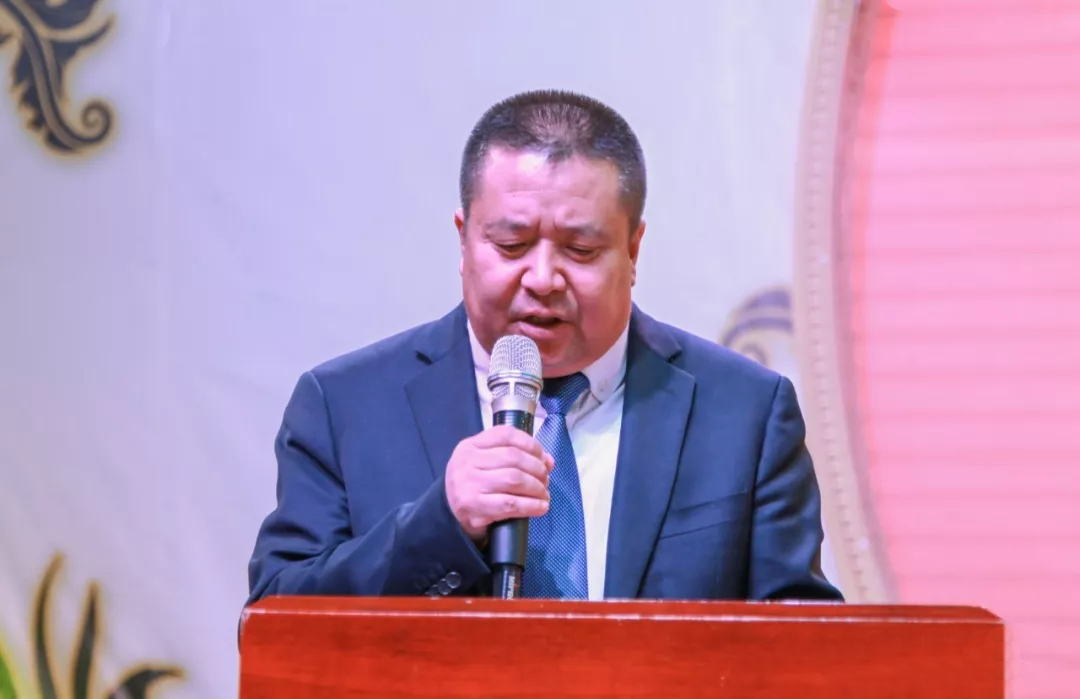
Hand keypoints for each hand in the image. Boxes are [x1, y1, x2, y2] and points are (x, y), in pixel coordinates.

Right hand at [445, 425, 554, 541]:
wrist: (448, 515)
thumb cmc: (472, 485)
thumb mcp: (485, 463)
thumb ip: (514, 456)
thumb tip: (548, 461)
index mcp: (470, 446)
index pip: (506, 435)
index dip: (531, 444)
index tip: (543, 457)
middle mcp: (467, 462)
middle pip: (514, 457)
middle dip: (537, 468)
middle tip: (545, 479)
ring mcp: (469, 485)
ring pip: (514, 480)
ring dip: (537, 488)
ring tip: (544, 494)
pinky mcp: (475, 507)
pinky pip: (511, 504)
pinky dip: (531, 506)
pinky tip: (540, 507)